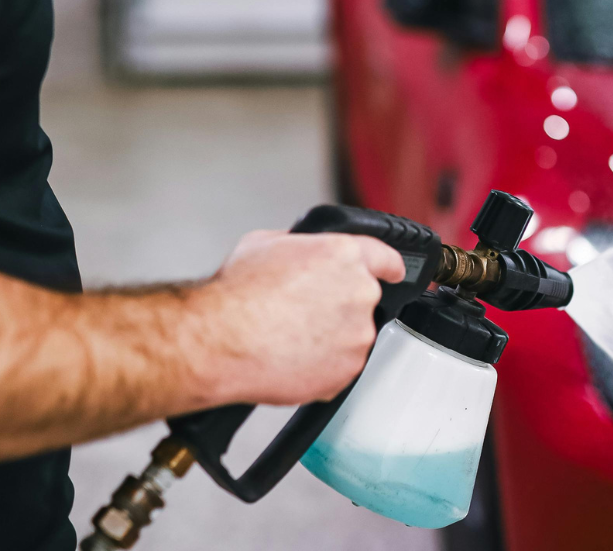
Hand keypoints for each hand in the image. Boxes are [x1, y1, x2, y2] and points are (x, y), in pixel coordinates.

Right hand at [190, 231, 405, 405]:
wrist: (220, 341)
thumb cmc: (236, 294)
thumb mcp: (265, 243)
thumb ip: (300, 244)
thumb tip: (304, 249)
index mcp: (345, 255)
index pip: (386, 258)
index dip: (388, 267)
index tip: (391, 273)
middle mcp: (360, 292)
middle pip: (364, 298)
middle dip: (339, 305)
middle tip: (303, 313)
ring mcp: (358, 333)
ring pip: (352, 335)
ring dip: (331, 337)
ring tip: (291, 336)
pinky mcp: (348, 370)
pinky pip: (341, 366)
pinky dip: (323, 365)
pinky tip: (292, 357)